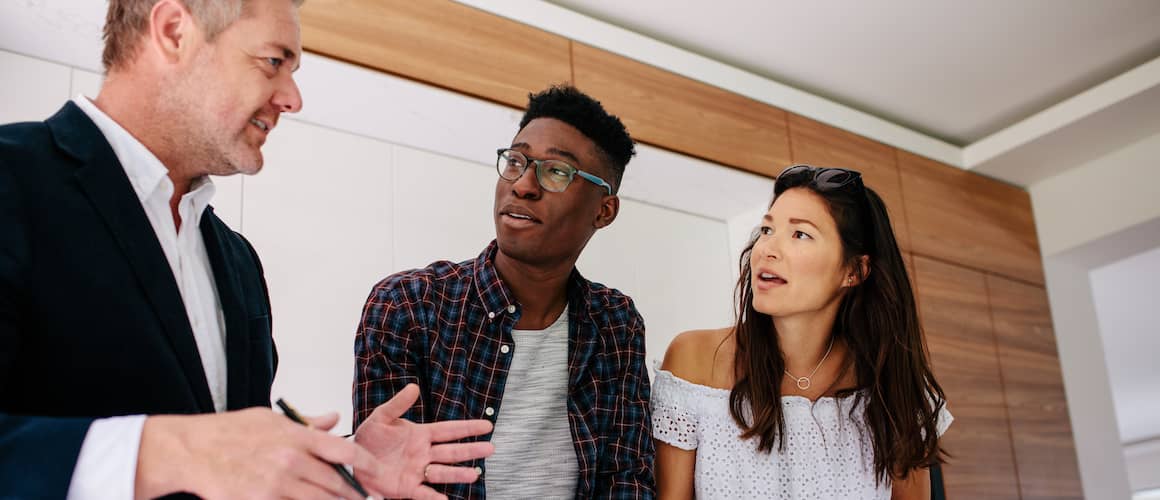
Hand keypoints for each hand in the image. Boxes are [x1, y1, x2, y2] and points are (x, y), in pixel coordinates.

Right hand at [135, 407, 384, 499]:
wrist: (192, 451)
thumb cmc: (230, 431)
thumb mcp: (270, 418)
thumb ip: (306, 423)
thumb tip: (333, 418)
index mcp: (297, 437)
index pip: (345, 451)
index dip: (366, 464)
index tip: (376, 473)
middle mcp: (291, 461)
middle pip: (337, 483)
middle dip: (355, 493)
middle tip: (368, 498)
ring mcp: (276, 485)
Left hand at [354, 384, 494, 499]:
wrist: (351, 460)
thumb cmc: (368, 438)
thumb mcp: (381, 418)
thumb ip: (397, 404)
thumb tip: (414, 387)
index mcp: (420, 435)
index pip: (449, 430)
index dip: (468, 428)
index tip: (487, 425)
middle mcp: (423, 454)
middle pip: (452, 451)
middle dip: (471, 450)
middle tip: (490, 449)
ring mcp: (416, 471)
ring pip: (442, 472)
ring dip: (458, 473)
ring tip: (474, 474)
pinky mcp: (406, 488)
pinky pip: (423, 494)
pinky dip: (433, 498)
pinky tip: (446, 499)